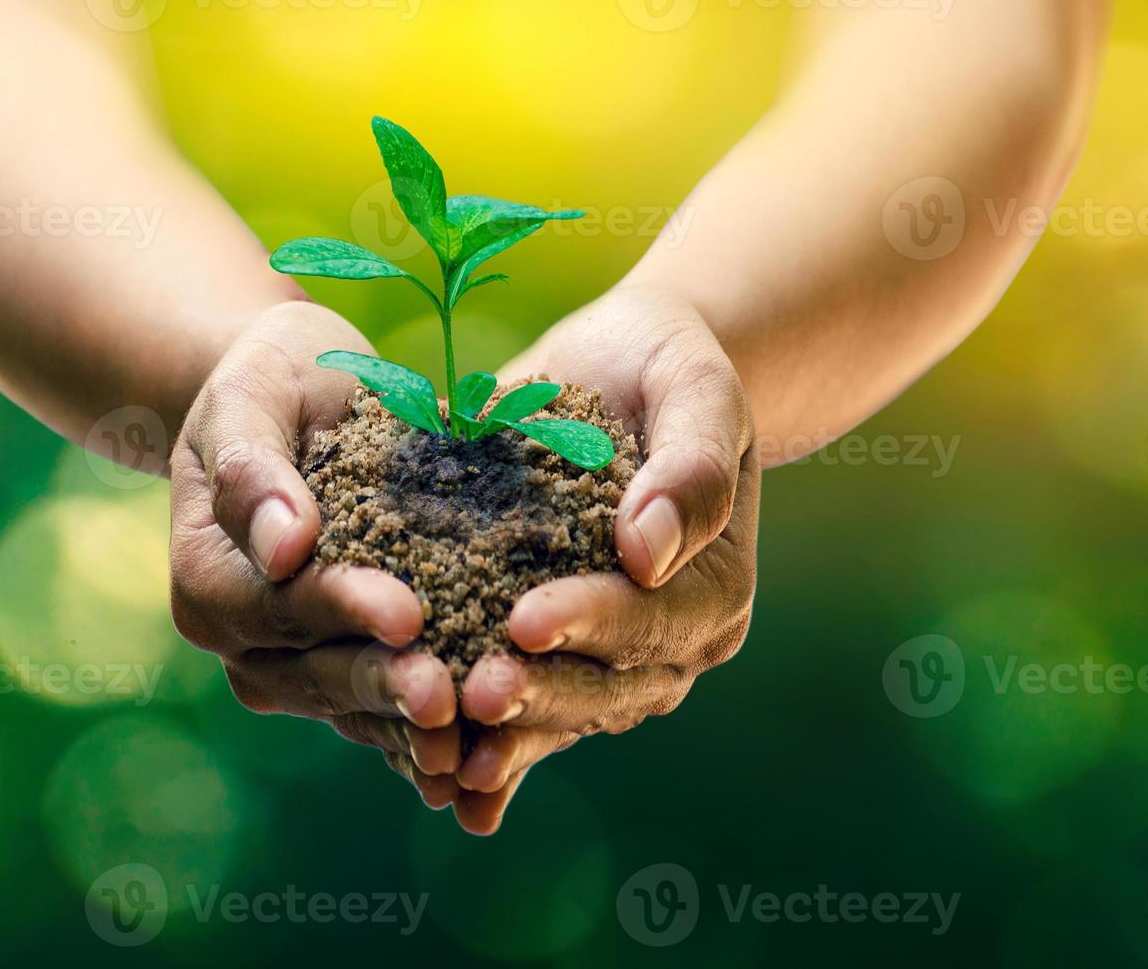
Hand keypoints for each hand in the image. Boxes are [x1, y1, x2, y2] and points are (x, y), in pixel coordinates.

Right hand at [167, 302, 464, 800]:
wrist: (300, 398)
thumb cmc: (269, 381)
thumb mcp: (251, 397)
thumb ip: (254, 470)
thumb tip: (281, 546)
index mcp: (210, 579)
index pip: (282, 602)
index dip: (344, 609)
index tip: (407, 613)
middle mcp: (245, 640)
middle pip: (321, 671)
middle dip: (387, 684)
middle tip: (448, 697)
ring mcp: (296, 667)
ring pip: (359, 707)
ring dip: (414, 729)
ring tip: (475, 742)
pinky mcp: (349, 670)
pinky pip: (389, 712)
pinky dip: (432, 734)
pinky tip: (487, 757)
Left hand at [433, 286, 760, 828]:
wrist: (623, 368)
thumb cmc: (668, 366)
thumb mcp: (696, 389)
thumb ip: (690, 468)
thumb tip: (647, 555)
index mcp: (714, 588)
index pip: (653, 617)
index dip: (592, 623)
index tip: (525, 622)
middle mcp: (672, 642)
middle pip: (607, 685)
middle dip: (540, 695)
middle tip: (474, 696)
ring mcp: (614, 661)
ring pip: (562, 713)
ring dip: (508, 738)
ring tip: (443, 756)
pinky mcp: (557, 657)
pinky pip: (526, 711)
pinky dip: (486, 745)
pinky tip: (433, 780)